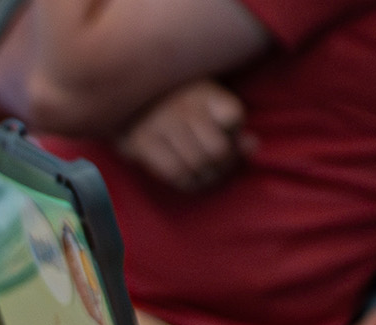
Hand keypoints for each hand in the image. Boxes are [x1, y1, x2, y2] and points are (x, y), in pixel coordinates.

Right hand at [115, 80, 255, 192]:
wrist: (124, 95)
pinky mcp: (141, 143)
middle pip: (217, 150)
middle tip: (219, 166)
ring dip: (206, 178)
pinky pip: (173, 173)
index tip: (229, 135)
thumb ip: (232, 125)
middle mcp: (182, 106)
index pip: (233, 117)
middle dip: (224, 165)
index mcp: (202, 90)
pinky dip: (187, 183)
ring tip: (206, 175)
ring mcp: (160, 125)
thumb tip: (250, 145)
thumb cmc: (176, 101)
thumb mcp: (208, 103)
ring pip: (196, 165)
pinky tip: (189, 179)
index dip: (235, 134)